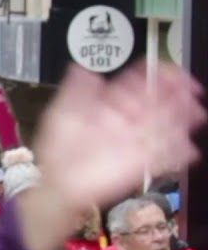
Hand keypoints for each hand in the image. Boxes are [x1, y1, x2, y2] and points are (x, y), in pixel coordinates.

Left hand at [18, 62, 204, 249]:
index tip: (173, 72)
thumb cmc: (58, 148)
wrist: (56, 182)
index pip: (141, 84)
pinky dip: (179, 152)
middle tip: (191, 92)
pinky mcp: (139, 163)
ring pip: (166, 126)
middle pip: (160, 103)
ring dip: (183, 119)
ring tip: (196, 115)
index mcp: (112, 104)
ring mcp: (135, 141)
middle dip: (178, 96)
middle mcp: (127, 120)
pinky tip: (190, 150)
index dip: (158, 76)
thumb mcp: (62, 112)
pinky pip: (164, 156)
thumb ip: (76, 88)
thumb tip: (81, 67)